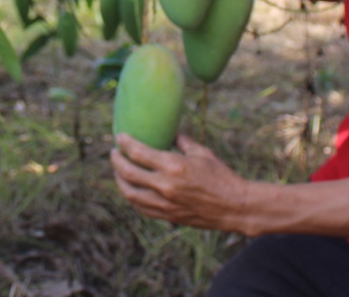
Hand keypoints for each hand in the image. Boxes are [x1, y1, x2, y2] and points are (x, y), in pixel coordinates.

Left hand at [110, 132, 250, 232]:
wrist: (234, 207)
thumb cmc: (221, 176)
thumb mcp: (202, 153)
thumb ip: (182, 141)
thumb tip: (169, 131)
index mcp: (174, 166)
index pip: (139, 153)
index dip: (125, 143)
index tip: (120, 137)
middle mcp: (165, 186)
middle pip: (129, 173)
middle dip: (117, 161)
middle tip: (114, 152)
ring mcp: (165, 204)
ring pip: (130, 193)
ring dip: (120, 180)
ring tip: (118, 171)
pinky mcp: (168, 216)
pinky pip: (141, 207)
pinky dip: (132, 197)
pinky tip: (131, 189)